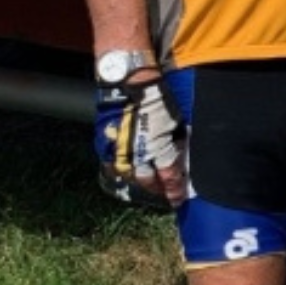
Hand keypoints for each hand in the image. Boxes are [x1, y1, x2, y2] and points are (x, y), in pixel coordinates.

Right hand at [95, 77, 188, 206]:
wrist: (129, 85)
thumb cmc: (157, 101)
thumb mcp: (175, 124)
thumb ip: (176, 144)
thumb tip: (180, 159)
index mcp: (158, 150)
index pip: (169, 178)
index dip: (175, 191)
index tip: (179, 200)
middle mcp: (138, 155)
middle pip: (148, 181)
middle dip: (158, 189)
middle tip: (166, 193)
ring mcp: (119, 152)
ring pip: (131, 176)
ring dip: (141, 182)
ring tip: (150, 184)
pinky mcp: (105, 147)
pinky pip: (114, 167)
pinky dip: (124, 172)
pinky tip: (131, 172)